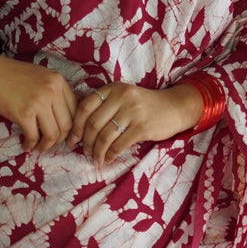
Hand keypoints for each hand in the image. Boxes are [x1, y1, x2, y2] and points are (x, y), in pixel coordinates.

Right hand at [0, 52, 78, 153]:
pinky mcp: (24, 114)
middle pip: (67, 125)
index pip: (75, 110)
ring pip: (53, 134)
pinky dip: (31, 145)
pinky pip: (34, 137)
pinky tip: (26, 146)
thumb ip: (54, 91)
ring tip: (39, 147)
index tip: (65, 136)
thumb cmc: (11, 75)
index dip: (72, 127)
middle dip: (60, 140)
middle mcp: (52, 90)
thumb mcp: (40, 76)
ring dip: (47, 145)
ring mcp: (39, 102)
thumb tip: (62, 116)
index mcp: (58, 81)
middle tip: (51, 144)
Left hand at [67, 82, 202, 163]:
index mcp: (113, 88)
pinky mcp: (142, 127)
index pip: (85, 106)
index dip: (76, 126)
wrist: (174, 107)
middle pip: (93, 123)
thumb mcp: (123, 97)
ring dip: (97, 151)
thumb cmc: (144, 106)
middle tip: (85, 152)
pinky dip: (110, 155)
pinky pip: (119, 145)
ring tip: (96, 159)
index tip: (72, 140)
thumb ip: (104, 106)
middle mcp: (122, 97)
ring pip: (105, 136)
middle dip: (86, 142)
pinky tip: (108, 159)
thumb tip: (79, 130)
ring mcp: (133, 111)